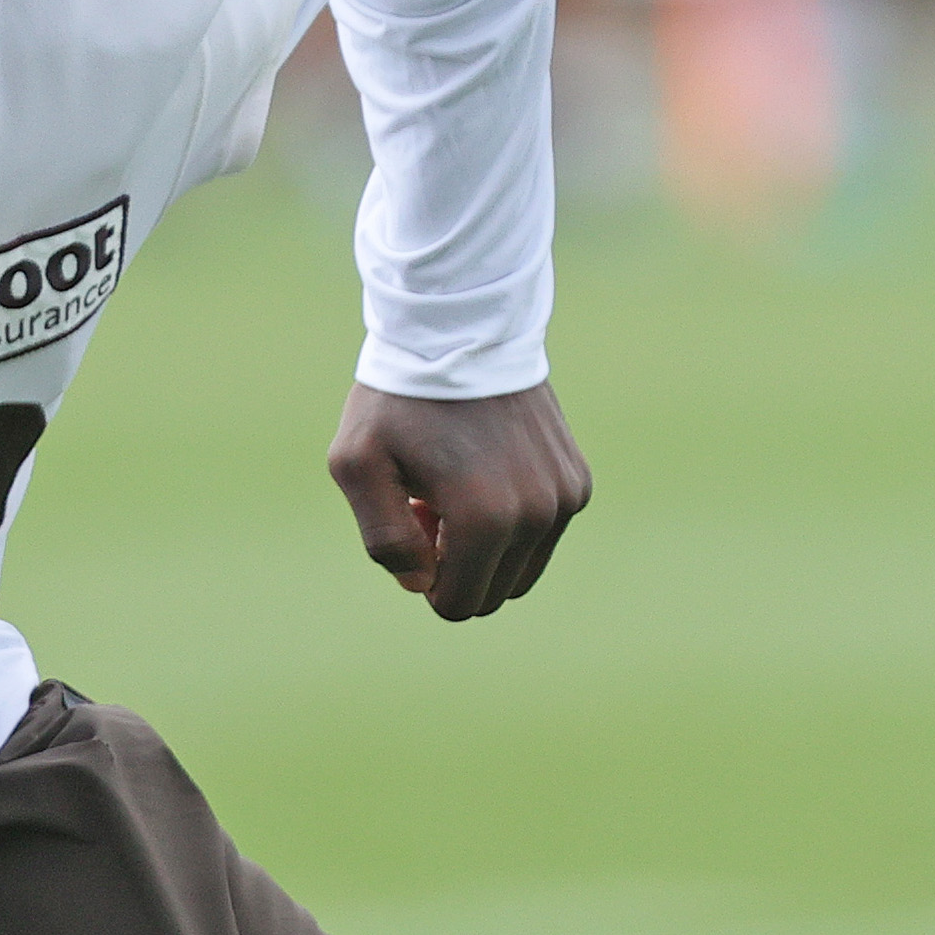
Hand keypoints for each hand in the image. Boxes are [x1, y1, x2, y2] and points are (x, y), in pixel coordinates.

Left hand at [326, 379, 592, 619]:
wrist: (462, 330)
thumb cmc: (398, 400)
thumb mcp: (357, 465)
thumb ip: (383, 540)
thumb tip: (422, 584)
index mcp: (486, 519)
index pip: (457, 604)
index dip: (424, 577)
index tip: (413, 521)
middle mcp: (538, 513)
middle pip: (493, 594)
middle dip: (456, 566)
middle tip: (430, 505)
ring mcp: (566, 497)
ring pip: (521, 571)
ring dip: (485, 549)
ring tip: (455, 490)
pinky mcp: (577, 480)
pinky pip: (543, 537)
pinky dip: (513, 523)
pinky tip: (483, 472)